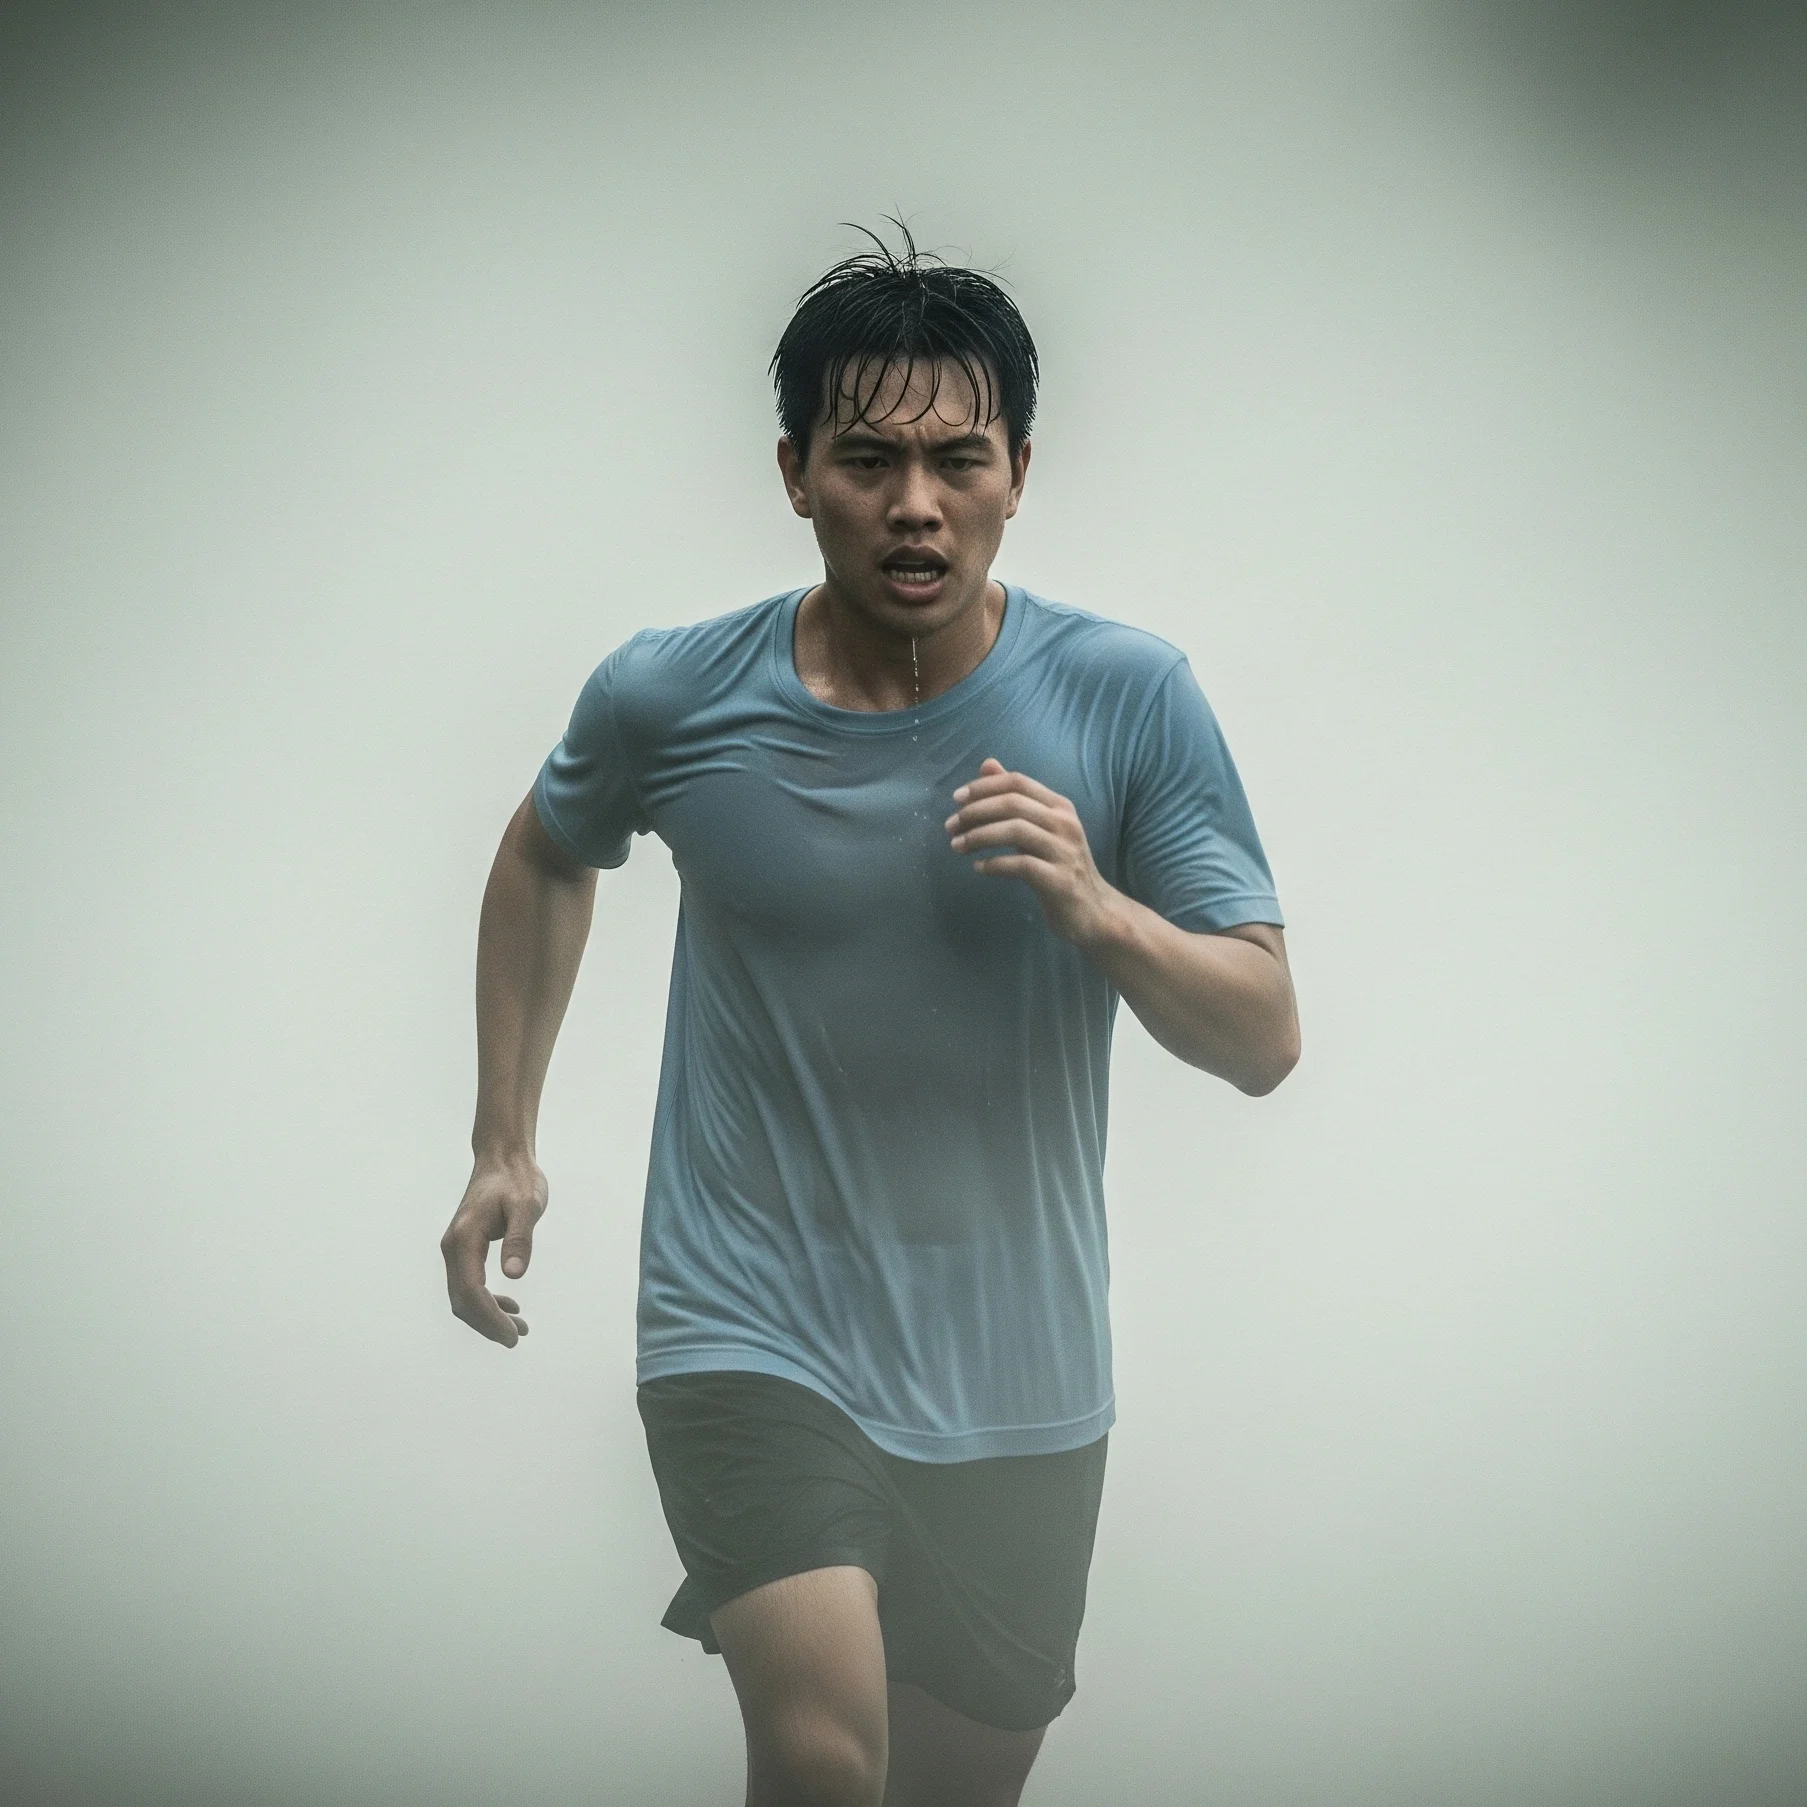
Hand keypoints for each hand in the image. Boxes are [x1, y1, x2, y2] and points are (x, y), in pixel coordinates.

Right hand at [440, 1154, 545, 1347]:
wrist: (503, 1158)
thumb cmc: (517, 1179)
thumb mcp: (526, 1205)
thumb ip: (520, 1238)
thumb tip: (513, 1274)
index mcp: (465, 1238)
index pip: (471, 1290)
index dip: (490, 1317)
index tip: (513, 1334)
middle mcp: (453, 1246)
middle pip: (462, 1300)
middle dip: (487, 1324)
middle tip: (517, 1337)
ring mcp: (456, 1248)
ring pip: (463, 1295)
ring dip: (487, 1316)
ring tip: (519, 1328)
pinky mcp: (464, 1248)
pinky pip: (468, 1284)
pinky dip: (486, 1300)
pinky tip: (510, 1305)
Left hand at [945, 757, 1121, 946]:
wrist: (1093, 911)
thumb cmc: (1060, 866)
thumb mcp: (1040, 828)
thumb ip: (1016, 799)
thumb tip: (987, 765)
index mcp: (1060, 806)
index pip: (1017, 782)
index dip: (984, 786)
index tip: (957, 798)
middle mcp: (1065, 823)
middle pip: (1013, 803)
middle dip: (975, 811)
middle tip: (951, 826)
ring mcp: (1064, 851)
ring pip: (1015, 831)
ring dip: (979, 836)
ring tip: (957, 846)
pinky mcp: (1059, 880)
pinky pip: (1020, 865)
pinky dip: (994, 864)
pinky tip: (979, 868)